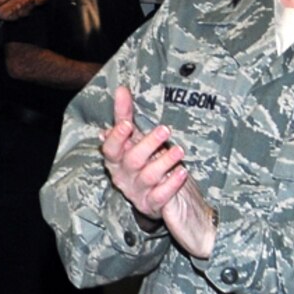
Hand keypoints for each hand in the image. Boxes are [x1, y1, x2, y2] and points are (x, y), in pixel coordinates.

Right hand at [99, 86, 215, 259]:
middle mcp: (123, 176)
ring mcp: (137, 191)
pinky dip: (171, 184)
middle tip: (165, 130)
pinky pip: (160, 196)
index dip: (117, 138)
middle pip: (131, 160)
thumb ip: (125, 115)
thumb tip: (121, 89)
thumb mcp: (133, 140)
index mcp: (115, 160)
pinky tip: (182, 172)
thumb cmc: (142, 162)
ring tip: (179, 151)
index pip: (110, 149)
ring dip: (164, 162)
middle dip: (147, 144)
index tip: (128, 124)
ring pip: (148, 177)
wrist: (153, 197)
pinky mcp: (151, 204)